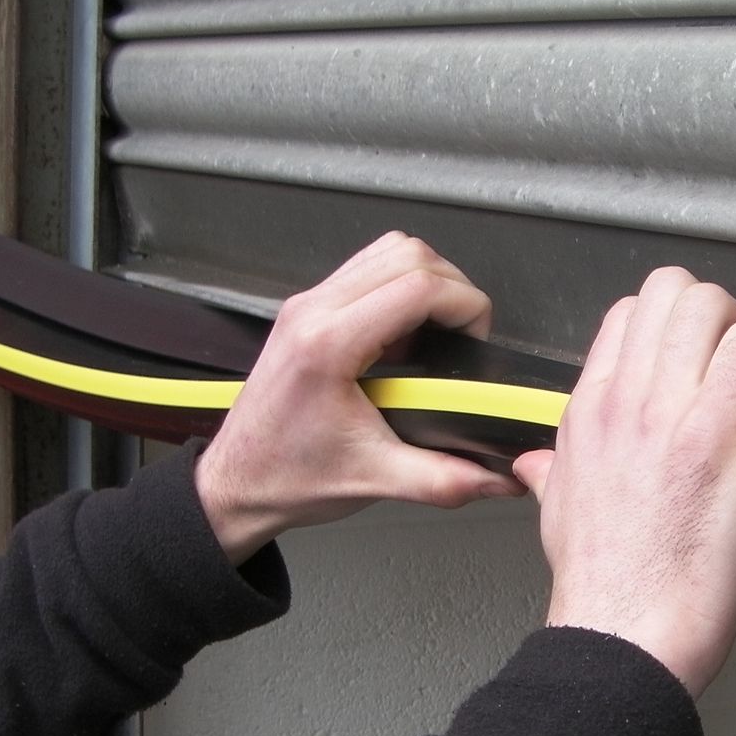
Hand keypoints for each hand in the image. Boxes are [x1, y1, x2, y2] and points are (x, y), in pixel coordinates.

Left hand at [197, 232, 524, 564]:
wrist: (236, 484)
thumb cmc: (287, 477)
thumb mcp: (376, 480)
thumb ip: (446, 479)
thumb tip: (499, 477)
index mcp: (327, 344)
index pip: (416, 285)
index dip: (465, 304)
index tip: (478, 339)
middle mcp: (313, 311)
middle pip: (407, 254)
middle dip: (453, 288)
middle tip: (465, 335)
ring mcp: (307, 305)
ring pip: (386, 251)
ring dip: (426, 280)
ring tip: (438, 332)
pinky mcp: (307, 311)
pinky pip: (365, 270)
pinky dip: (399, 286)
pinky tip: (406, 336)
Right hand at [513, 268, 735, 697]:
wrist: (623, 631)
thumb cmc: (602, 584)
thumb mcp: (555, 513)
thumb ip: (548, 473)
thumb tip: (532, 465)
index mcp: (586, 411)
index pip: (626, 314)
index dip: (671, 330)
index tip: (695, 371)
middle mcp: (621, 398)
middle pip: (670, 290)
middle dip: (714, 314)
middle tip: (732, 364)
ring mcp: (666, 410)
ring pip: (711, 303)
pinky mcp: (715, 433)